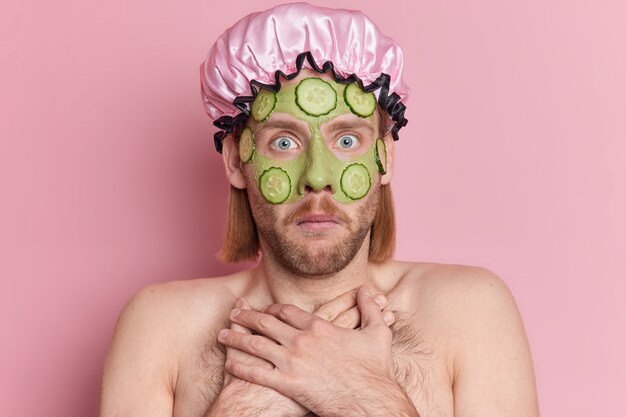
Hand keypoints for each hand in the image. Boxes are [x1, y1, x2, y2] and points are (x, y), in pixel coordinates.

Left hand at [218, 286, 415, 416]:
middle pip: (266, 323)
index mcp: (319, 326)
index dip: (271, 309)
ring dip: (236, 338)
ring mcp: (293, 362)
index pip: (287, 311)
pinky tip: (229, 363)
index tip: (263, 310)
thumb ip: (369, 308)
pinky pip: (256, 373)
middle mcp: (302, 340)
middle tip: (233, 314)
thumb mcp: (378, 333)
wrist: (372, 401)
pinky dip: (240, 366)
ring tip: (222, 334)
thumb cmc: (376, 370)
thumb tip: (365, 289)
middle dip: (246, 317)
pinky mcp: (288, 384)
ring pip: (256, 345)